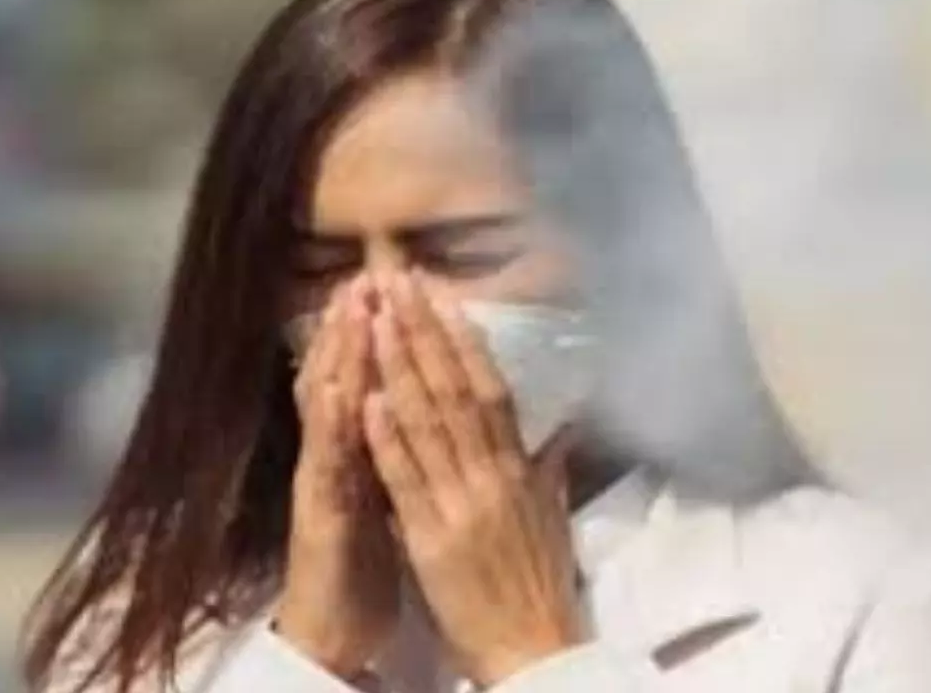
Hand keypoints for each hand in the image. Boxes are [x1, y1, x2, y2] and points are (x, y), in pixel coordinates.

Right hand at [275, 278, 399, 680]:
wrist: (331, 625)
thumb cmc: (366, 559)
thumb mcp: (397, 494)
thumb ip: (409, 449)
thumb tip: (437, 411)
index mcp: (369, 446)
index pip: (381, 377)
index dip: (394, 332)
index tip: (410, 284)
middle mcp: (342, 453)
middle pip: (349, 378)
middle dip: (361, 324)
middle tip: (371, 270)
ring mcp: (325, 479)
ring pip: (330, 407)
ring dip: (340, 355)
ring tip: (349, 306)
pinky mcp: (317, 514)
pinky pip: (326, 464)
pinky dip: (332, 425)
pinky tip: (338, 389)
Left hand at [362, 271, 583, 686]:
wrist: (538, 649)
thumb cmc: (541, 584)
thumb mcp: (550, 515)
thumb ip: (548, 466)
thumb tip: (560, 427)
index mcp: (520, 468)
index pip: (490, 388)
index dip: (463, 338)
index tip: (439, 295)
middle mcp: (494, 475)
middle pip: (457, 391)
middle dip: (425, 333)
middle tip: (399, 281)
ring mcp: (464, 504)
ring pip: (430, 424)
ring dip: (401, 368)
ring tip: (377, 318)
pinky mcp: (434, 540)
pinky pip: (408, 481)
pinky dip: (389, 439)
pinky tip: (369, 399)